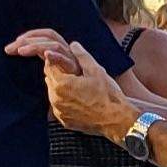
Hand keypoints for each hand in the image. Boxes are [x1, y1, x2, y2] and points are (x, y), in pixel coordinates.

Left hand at [6, 37, 137, 135]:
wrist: (117, 120)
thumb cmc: (107, 94)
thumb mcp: (96, 70)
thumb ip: (82, 56)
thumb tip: (73, 45)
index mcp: (61, 83)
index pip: (49, 66)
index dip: (57, 61)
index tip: (67, 61)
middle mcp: (55, 99)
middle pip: (49, 80)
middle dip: (58, 74)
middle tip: (75, 74)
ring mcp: (59, 111)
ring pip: (53, 94)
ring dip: (61, 88)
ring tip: (79, 87)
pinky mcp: (64, 121)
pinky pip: (60, 107)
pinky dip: (66, 102)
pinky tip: (80, 100)